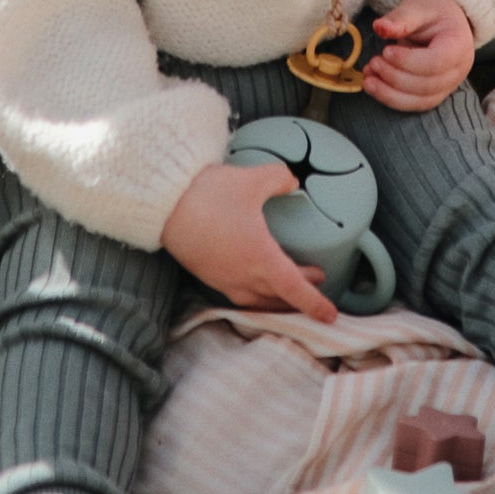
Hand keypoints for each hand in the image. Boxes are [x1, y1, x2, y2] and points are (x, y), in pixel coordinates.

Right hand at [160, 163, 335, 321]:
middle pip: (278, 296)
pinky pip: (238, 294)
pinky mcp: (207, 274)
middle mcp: (242, 275)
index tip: (330, 314)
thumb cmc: (209, 194)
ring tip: (288, 286)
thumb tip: (292, 181)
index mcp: (259, 257)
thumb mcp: (252, 179)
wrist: (164, 203)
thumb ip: (279, 179)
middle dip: (300, 294)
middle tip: (317, 280)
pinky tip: (255, 280)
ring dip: (277, 298)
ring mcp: (222, 278)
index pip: (293, 289)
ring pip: (257, 300)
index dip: (314, 303)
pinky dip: (255, 295)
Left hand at [364, 0, 474, 111]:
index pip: (436, 62)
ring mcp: (449, 85)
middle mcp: (458, 69)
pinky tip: (373, 85)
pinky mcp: (435, 94)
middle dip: (395, 77)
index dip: (408, 61)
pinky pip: (414, 104)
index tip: (386, 50)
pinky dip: (391, 98)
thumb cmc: (433, 9)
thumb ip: (400, 18)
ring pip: (420, 101)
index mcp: (459, 44)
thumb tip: (379, 27)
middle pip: (427, 85)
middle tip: (373, 62)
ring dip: (390, 93)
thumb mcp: (417, 6)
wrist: (443, 18)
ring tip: (368, 79)